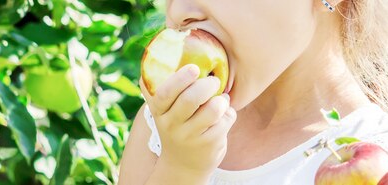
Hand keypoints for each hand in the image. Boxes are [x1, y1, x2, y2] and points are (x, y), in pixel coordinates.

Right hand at [140, 64, 236, 178]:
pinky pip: (225, 120)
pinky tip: (224, 116)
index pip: (164, 93)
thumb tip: (179, 49)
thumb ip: (168, 88)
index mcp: (159, 111)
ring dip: (221, 100)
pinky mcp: (209, 145)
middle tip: (213, 81)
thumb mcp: (166, 111)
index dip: (179, 79)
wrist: (183, 165)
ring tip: (220, 100)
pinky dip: (229, 114)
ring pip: (212, 109)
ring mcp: (190, 136)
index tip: (194, 68)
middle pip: (190, 99)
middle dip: (207, 84)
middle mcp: (171, 125)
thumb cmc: (177, 125)